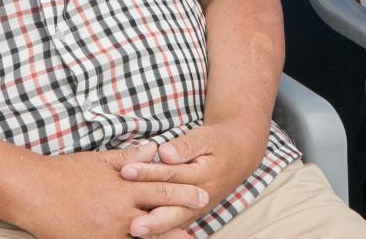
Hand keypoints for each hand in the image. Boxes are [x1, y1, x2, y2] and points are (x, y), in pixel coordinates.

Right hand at [15, 142, 203, 238]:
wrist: (33, 191)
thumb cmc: (66, 172)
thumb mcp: (100, 160)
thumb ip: (129, 156)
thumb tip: (154, 149)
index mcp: (123, 187)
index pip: (161, 189)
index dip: (183, 193)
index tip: (203, 196)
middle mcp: (119, 212)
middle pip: (158, 218)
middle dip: (181, 223)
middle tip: (201, 232)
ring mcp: (107, 232)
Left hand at [119, 122, 267, 236]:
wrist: (239, 154)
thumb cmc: (218, 142)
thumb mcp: (205, 137)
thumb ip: (184, 146)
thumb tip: (163, 153)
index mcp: (204, 175)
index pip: (171, 174)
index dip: (147, 172)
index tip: (126, 171)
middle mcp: (201, 197)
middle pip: (174, 209)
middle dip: (152, 219)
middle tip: (134, 226)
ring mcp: (197, 208)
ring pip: (174, 220)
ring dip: (155, 227)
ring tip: (135, 232)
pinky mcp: (191, 212)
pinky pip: (175, 224)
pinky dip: (160, 230)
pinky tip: (144, 234)